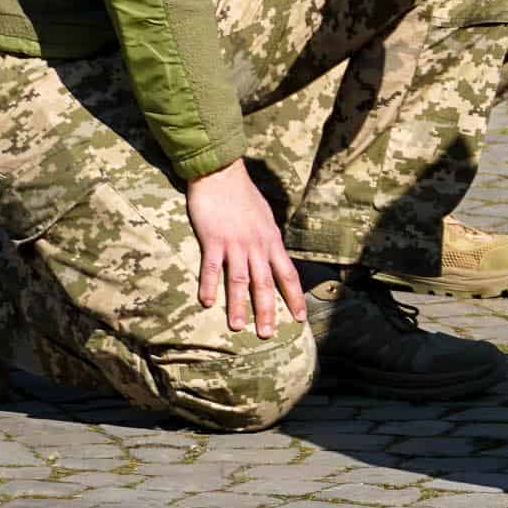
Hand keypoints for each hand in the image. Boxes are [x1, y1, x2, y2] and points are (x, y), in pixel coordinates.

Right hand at [186, 160, 305, 336]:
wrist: (223, 174)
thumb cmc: (243, 195)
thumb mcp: (265, 218)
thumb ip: (268, 240)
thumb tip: (273, 257)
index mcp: (272, 240)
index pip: (288, 274)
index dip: (294, 297)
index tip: (299, 318)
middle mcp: (257, 245)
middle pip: (265, 283)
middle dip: (267, 310)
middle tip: (267, 334)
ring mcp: (235, 243)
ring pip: (240, 279)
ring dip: (239, 304)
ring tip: (238, 327)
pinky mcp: (213, 239)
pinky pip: (212, 267)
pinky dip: (210, 285)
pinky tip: (207, 302)